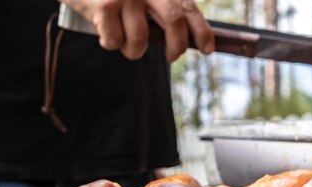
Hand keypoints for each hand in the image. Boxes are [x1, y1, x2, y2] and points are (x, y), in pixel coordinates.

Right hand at [60, 0, 214, 61]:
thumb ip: (162, 9)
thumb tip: (182, 40)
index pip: (188, 8)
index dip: (201, 31)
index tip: (207, 49)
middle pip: (174, 21)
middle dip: (176, 47)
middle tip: (171, 56)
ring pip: (140, 39)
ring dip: (134, 51)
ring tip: (126, 44)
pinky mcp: (105, 5)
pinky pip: (114, 41)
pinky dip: (109, 43)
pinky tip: (104, 31)